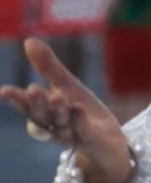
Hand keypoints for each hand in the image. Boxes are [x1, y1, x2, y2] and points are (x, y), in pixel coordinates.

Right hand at [3, 39, 133, 182]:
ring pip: (61, 126)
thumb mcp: (67, 86)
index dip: (16, 100)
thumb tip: (29, 40)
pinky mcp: (90, 142)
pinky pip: (82, 132)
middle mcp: (53, 127)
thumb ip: (49, 68)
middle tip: (34, 89)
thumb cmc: (81, 112)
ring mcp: (71, 137)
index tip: (4, 92)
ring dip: (58, 112)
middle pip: (41, 117)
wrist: (108, 140)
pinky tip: (77, 107)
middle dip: (37, 104)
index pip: (26, 107)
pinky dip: (79, 121)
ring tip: (58, 96)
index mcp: (44, 114)